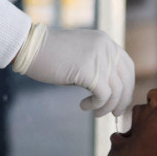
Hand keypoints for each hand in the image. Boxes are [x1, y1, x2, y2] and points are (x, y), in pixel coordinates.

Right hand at [15, 25, 134, 116]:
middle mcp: (106, 47)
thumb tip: (110, 92)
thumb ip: (97, 67)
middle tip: (114, 114)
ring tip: (95, 112)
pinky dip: (96, 105)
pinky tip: (83, 105)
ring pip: (116, 90)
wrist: (30, 47)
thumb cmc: (50, 55)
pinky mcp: (89, 70)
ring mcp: (99, 57)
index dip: (127, 86)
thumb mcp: (81, 56)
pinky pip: (103, 95)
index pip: (127, 66)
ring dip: (107, 106)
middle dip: (122, 101)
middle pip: (126, 79)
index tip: (120, 101)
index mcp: (105, 41)